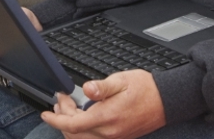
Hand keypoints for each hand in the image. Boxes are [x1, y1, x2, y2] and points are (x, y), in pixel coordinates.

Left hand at [41, 70, 165, 138]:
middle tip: (61, 99)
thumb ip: (102, 87)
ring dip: (70, 125)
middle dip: (62, 118)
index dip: (56, 120)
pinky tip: (81, 117)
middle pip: (74, 134)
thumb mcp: (122, 80)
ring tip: (68, 107)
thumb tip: (86, 88)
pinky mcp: (117, 138)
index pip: (74, 124)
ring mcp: (114, 138)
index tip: (46, 113)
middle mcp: (109, 132)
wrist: (166, 101)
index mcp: (108, 117)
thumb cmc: (146, 89)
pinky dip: (81, 131)